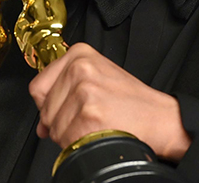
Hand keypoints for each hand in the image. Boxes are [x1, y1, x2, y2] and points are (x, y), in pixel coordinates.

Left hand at [28, 43, 190, 161]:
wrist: (160, 118)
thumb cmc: (132, 103)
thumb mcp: (97, 81)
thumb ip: (63, 94)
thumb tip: (42, 125)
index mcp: (80, 54)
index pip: (38, 86)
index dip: (49, 105)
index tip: (65, 108)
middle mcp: (80, 68)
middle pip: (44, 109)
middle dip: (60, 122)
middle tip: (88, 119)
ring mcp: (84, 91)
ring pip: (54, 127)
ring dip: (71, 135)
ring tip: (96, 125)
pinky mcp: (89, 115)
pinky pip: (66, 140)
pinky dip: (79, 145)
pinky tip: (98, 134)